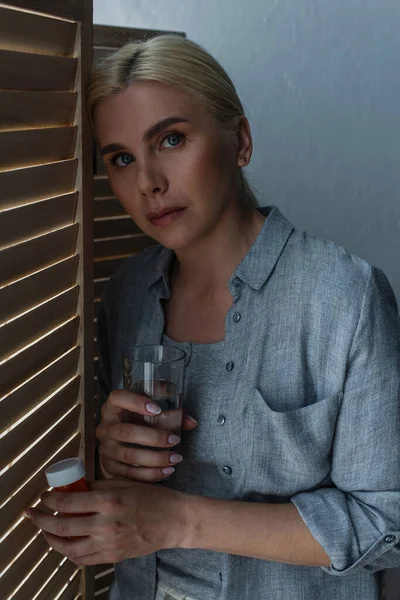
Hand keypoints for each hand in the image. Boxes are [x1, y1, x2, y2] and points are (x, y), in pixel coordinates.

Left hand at [25, 479, 188, 564]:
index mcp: (109, 501)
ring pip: (68, 547)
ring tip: (46, 531)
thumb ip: (98, 486)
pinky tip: (65, 544)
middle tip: (33, 514)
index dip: (50, 500)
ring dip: (51, 539)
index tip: (44, 497)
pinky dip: (69, 552)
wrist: (173, 521)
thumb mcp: (124, 484)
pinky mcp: (112, 557)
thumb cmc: (152, 498)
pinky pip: (82, 558)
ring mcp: (108, 544)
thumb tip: (75, 488)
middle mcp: (106, 525)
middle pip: (62, 527)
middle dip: (42, 521)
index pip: (68, 502)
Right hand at [96, 390, 197, 481]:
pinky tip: (167, 471)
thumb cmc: (137, 420)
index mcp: (112, 408)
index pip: (117, 398)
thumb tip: (192, 422)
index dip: (135, 402)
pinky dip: (150, 474)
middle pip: (125, 432)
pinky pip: (129, 474)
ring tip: (175, 459)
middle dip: (153, 438)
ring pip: (128, 456)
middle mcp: (105, 427)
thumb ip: (172, 413)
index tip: (157, 409)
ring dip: (155, 459)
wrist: (119, 440)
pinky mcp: (109, 466)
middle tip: (175, 440)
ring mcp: (105, 448)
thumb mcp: (149, 410)